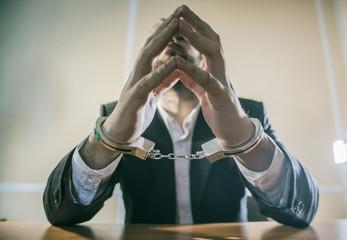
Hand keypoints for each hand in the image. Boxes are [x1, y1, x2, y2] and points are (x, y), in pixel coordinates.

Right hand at [102, 9, 180, 142]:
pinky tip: (172, 62)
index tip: (180, 16)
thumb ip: (163, 80)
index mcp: (144, 73)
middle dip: (165, 27)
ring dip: (161, 41)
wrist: (120, 134)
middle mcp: (137, 74)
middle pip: (151, 46)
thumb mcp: (154, 93)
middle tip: (178, 11)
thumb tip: (176, 68)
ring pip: (146, 57)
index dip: (167, 31)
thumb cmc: (137, 112)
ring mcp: (134, 84)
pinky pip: (148, 83)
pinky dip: (160, 71)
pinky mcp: (134, 99)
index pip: (155, 47)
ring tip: (174, 26)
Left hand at [176, 5, 253, 147]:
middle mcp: (221, 70)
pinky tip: (178, 62)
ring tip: (181, 27)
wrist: (233, 132)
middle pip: (212, 40)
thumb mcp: (203, 91)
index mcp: (215, 69)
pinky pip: (206, 80)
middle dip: (197, 23)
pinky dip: (192, 70)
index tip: (180, 14)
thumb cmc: (219, 110)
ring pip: (213, 54)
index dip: (194, 26)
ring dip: (197, 39)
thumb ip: (193, 78)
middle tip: (181, 9)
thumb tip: (179, 68)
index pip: (206, 41)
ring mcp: (223, 82)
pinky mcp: (220, 96)